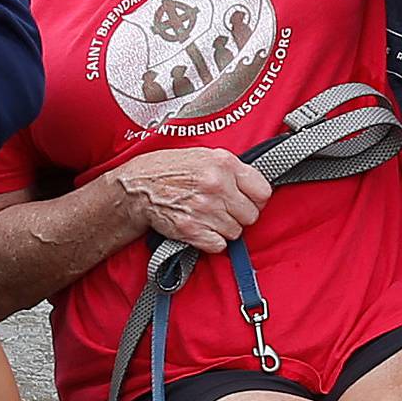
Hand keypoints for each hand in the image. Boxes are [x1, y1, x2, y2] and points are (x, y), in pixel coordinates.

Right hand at [115, 150, 272, 253]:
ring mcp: (205, 209)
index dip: (256, 200)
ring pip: (235, 232)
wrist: (138, 187)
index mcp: (224, 164)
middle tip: (223, 211)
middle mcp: (217, 185)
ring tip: (207, 217)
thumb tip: (255, 187)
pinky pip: (219, 245)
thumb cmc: (170, 170)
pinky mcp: (192, 229)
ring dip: (224, 229)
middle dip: (239, 216)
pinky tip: (201, 229)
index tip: (247, 202)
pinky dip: (211, 241)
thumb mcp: (204, 155)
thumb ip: (232, 169)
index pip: (263, 192)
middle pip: (251, 216)